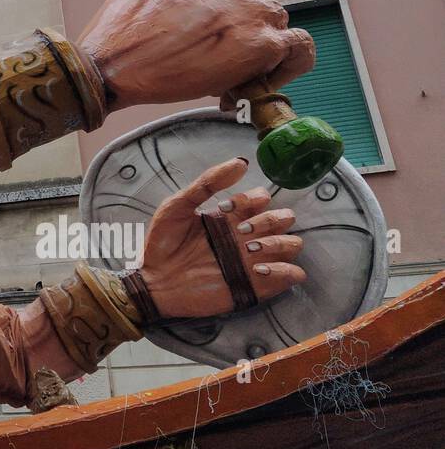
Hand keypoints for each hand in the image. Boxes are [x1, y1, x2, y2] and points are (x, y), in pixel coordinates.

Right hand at [76, 0, 314, 110]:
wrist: (113, 67)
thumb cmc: (116, 36)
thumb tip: (164, 1)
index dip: (227, 14)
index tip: (212, 38)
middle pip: (259, 5)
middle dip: (244, 32)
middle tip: (220, 62)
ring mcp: (251, 15)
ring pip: (279, 25)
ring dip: (263, 50)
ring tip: (236, 78)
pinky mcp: (262, 46)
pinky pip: (300, 48)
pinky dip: (290, 65)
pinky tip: (262, 84)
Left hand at [139, 157, 305, 319]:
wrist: (154, 280)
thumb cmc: (164, 242)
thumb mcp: (178, 206)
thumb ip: (207, 183)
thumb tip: (240, 162)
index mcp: (232, 216)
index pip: (261, 198)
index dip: (250, 198)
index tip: (224, 208)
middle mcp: (247, 236)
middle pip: (284, 218)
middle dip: (268, 219)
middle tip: (239, 231)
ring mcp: (254, 260)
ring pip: (293, 244)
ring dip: (277, 242)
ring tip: (247, 249)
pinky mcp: (257, 285)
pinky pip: (294, 275)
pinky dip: (284, 269)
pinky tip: (257, 267)